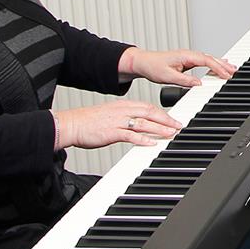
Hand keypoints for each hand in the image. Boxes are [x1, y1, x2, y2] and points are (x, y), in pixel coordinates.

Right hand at [52, 99, 179, 150]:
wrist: (71, 124)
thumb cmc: (89, 121)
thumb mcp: (111, 114)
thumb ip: (125, 118)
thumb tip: (138, 125)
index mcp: (123, 105)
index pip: (148, 107)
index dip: (163, 113)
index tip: (172, 119)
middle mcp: (123, 111)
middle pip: (150, 112)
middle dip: (167, 119)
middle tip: (178, 126)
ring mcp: (118, 121)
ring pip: (144, 123)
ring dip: (160, 129)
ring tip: (171, 134)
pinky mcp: (112, 132)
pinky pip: (131, 135)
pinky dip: (143, 139)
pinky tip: (152, 143)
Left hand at [119, 47, 236, 86]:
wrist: (142, 62)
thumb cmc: (152, 66)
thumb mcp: (167, 76)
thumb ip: (184, 80)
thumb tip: (199, 84)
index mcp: (186, 55)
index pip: (206, 61)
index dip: (218, 67)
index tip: (226, 74)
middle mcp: (189, 55)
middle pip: (211, 59)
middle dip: (224, 65)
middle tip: (235, 71)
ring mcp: (188, 57)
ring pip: (209, 60)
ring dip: (220, 64)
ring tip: (232, 69)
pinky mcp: (187, 61)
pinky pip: (204, 62)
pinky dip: (213, 64)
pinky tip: (219, 66)